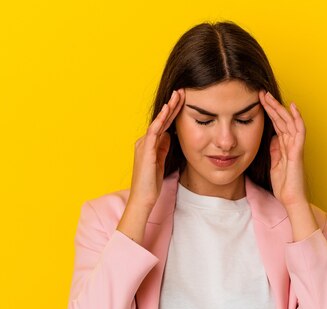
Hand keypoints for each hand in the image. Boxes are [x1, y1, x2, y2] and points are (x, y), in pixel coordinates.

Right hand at [128, 89, 184, 210]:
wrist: (143, 198)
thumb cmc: (151, 184)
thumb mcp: (160, 162)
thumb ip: (163, 148)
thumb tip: (169, 135)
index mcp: (149, 144)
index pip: (163, 124)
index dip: (173, 112)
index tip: (183, 101)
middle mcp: (145, 141)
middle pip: (161, 120)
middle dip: (172, 105)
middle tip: (181, 91)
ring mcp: (144, 144)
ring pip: (158, 122)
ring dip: (168, 108)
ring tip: (177, 96)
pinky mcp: (145, 150)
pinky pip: (154, 131)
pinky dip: (161, 119)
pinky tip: (167, 110)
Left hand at [259, 90, 308, 207]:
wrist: (291, 200)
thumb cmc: (284, 185)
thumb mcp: (274, 164)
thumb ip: (274, 150)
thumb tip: (272, 138)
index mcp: (284, 146)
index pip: (276, 125)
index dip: (269, 112)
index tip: (258, 101)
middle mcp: (291, 143)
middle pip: (281, 120)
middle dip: (272, 106)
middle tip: (261, 93)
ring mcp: (296, 146)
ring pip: (289, 122)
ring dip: (279, 108)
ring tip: (269, 97)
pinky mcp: (298, 151)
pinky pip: (299, 131)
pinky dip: (297, 118)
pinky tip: (292, 107)